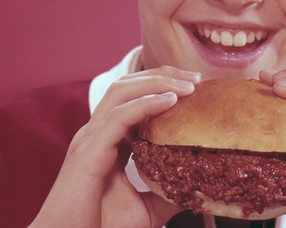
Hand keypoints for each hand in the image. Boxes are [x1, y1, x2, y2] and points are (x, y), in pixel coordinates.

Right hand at [30, 66, 199, 227]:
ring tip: (188, 84)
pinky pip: (120, 116)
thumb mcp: (144, 210)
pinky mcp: (89, 151)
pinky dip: (146, 103)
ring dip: (157, 82)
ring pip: (121, 91)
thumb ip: (165, 194)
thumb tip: (194, 191)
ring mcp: (90, 138)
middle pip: (127, 85)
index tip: (194, 86)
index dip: (162, 86)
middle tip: (196, 76)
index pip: (132, 98)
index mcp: (106, 140)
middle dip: (162, 74)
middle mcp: (96, 132)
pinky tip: (171, 100)